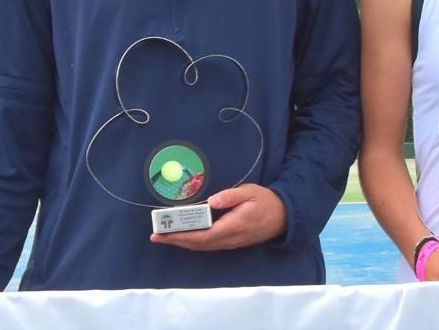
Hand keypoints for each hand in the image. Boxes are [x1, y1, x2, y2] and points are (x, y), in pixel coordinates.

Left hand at [149, 184, 285, 251]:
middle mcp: (229, 239)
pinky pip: (208, 245)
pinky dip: (193, 242)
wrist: (283, 217)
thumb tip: (212, 200)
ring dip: (182, 243)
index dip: (181, 236)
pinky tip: (184, 237)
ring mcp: (230, 243)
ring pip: (202, 246)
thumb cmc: (266, 201)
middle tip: (155, 236)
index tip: (164, 233)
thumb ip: (231, 196)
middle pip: (198, 244)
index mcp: (233, 226)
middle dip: (175, 240)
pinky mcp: (231, 242)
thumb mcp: (250, 192)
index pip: (202, 235)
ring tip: (165, 237)